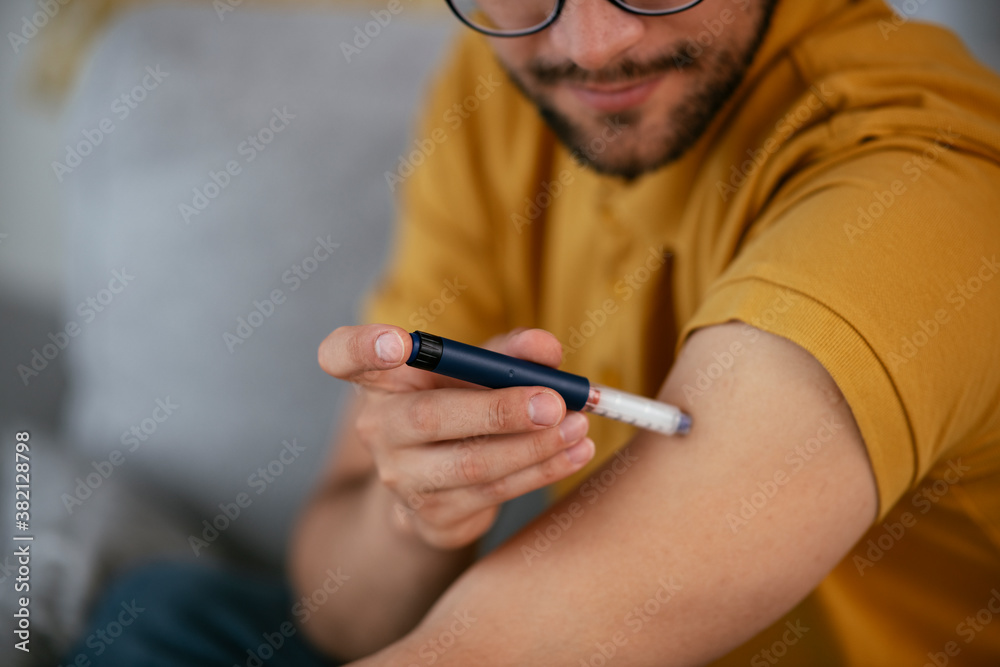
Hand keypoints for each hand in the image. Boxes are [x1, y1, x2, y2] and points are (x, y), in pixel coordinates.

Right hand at [317, 324, 594, 548]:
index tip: (396, 342)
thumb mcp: (474, 372)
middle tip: (554, 401)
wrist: (438, 485)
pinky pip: (494, 491)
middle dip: (499, 409)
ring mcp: (400, 476)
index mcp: (379, 377)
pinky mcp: (432, 515)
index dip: (364, 347)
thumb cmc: (457, 406)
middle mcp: (378, 426)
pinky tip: (574, 453)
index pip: (343, 354)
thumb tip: (546, 349)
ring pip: (471, 462)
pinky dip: (541, 470)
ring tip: (578, 426)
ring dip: (534, 446)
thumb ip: (506, 354)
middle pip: (429, 416)